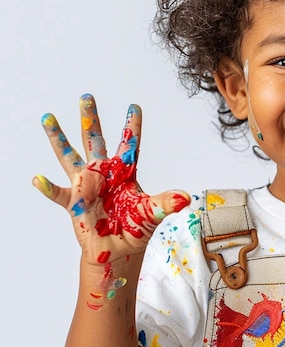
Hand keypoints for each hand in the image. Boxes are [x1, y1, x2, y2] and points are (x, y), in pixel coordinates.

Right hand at [33, 94, 189, 263]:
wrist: (118, 250)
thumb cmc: (135, 228)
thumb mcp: (154, 212)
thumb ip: (166, 202)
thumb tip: (184, 198)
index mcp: (124, 172)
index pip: (130, 144)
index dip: (132, 126)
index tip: (135, 106)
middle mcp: (103, 173)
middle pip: (95, 139)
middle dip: (90, 119)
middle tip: (87, 96)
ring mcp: (86, 186)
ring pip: (69, 156)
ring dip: (59, 138)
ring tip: (48, 118)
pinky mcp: (74, 203)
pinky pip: (59, 193)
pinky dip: (48, 187)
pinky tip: (38, 178)